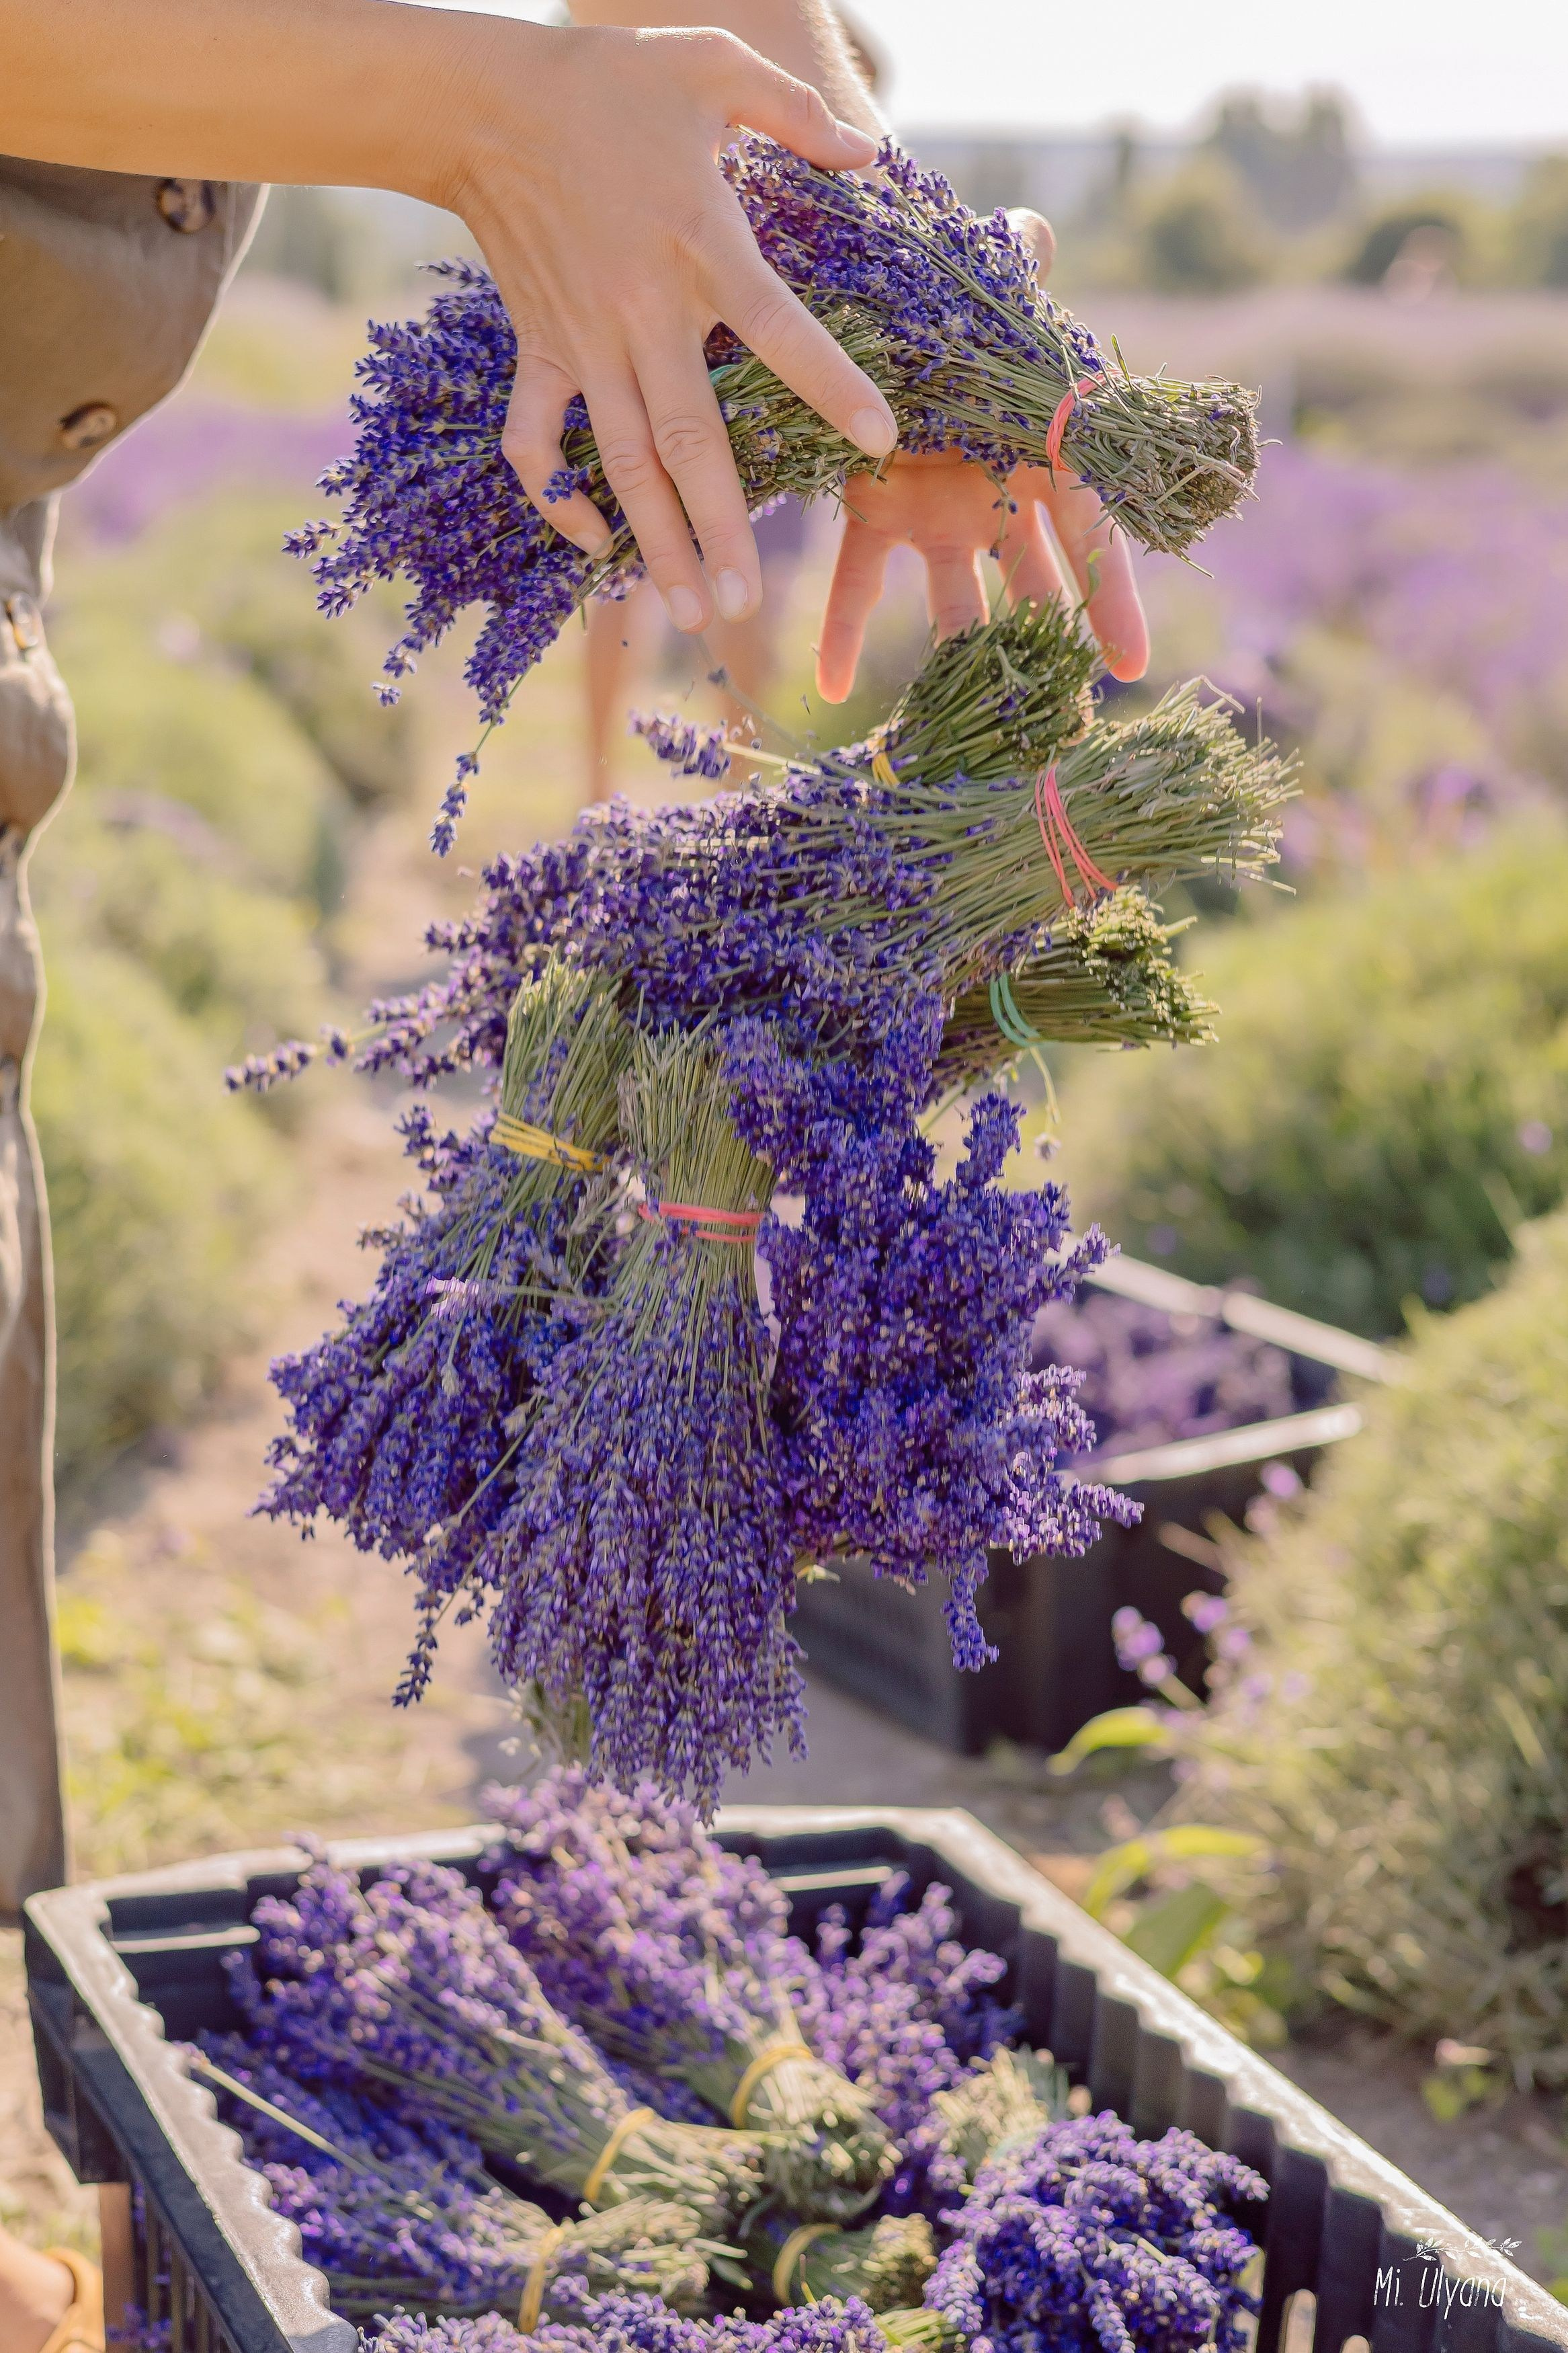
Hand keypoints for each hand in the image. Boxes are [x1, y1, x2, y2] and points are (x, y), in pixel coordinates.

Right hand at [445, 22, 898, 636]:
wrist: (484, 102)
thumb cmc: (608, 81)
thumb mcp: (710, 65)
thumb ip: (796, 110)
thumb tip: (870, 159)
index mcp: (698, 242)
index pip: (776, 327)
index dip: (829, 383)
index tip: (880, 440)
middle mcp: (641, 309)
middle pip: (687, 438)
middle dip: (718, 528)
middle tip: (747, 607)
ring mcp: (583, 340)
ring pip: (621, 462)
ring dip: (653, 543)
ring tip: (692, 614)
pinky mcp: (538, 349)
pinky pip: (535, 441)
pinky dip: (554, 495)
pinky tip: (589, 541)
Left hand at [813, 209, 1149, 701]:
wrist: (878, 300)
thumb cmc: (954, 291)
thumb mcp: (989, 279)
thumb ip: (1015, 262)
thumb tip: (1028, 237)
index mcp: (1045, 450)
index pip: (1092, 534)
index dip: (1113, 599)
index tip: (1131, 668)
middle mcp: (1002, 494)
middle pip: (1038, 588)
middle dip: (1051, 655)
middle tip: (1063, 727)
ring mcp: (944, 513)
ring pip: (959, 605)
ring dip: (962, 666)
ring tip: (962, 731)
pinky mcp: (880, 516)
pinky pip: (861, 585)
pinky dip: (844, 635)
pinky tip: (829, 688)